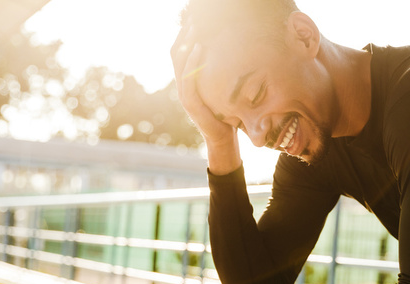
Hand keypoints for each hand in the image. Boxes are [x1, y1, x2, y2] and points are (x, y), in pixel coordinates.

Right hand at [171, 28, 240, 174]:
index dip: (184, 34)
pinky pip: (188, 79)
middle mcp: (182, 86)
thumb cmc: (226, 114)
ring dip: (186, 42)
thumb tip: (233, 53)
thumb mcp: (222, 90)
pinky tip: (198, 48)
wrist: (224, 140)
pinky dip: (191, 62)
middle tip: (192, 17)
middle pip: (175, 53)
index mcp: (188, 81)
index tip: (193, 19)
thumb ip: (220, 75)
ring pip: (179, 63)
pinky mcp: (191, 104)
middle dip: (183, 33)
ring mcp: (184, 95)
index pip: (179, 51)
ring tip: (194, 27)